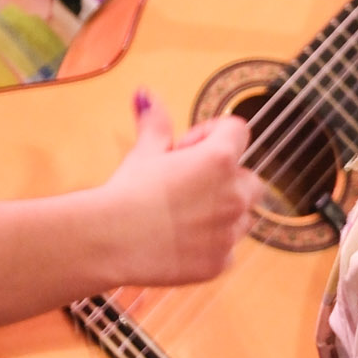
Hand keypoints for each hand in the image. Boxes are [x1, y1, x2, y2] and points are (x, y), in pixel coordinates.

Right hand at [98, 92, 260, 284]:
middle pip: (249, 178)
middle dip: (225, 179)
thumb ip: (156, 123)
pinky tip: (179, 242)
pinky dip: (211, 246)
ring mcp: (230, 231)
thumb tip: (146, 94)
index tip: (185, 149)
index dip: (212, 134)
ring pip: (242, 216)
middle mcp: (234, 194)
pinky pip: (227, 250)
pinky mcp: (221, 262)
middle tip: (186, 186)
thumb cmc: (126, 193)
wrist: (109, 241)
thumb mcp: (144, 152)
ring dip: (222, 213)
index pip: (237, 130)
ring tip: (181, 216)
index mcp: (219, 159)